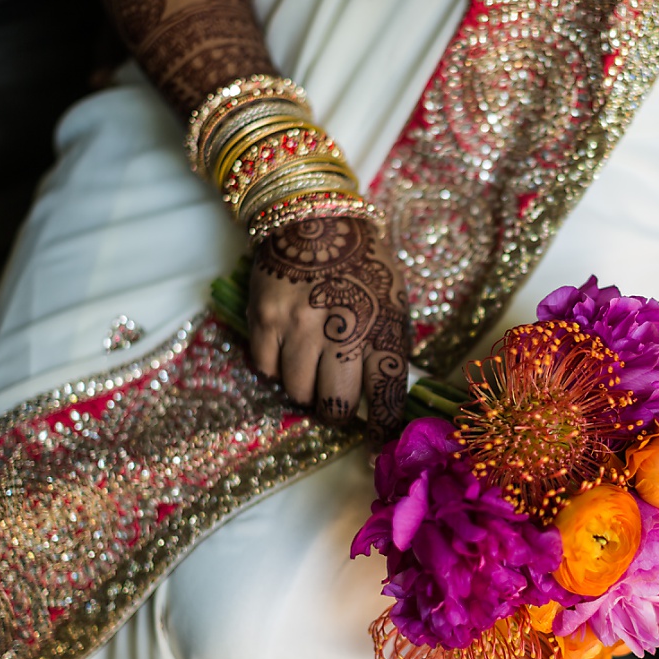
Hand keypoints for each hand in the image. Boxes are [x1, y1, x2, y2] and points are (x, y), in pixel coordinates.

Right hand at [248, 217, 407, 446]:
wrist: (313, 216)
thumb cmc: (362, 261)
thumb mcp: (393, 299)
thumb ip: (392, 347)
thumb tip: (388, 397)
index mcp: (382, 325)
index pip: (386, 395)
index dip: (384, 427)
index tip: (378, 442)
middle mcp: (341, 330)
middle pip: (336, 406)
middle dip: (338, 412)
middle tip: (337, 403)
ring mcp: (299, 326)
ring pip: (298, 393)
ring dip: (305, 389)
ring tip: (312, 366)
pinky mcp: (264, 319)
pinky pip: (266, 370)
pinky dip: (276, 368)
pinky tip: (287, 349)